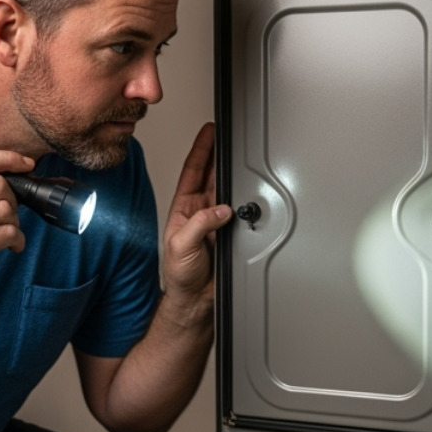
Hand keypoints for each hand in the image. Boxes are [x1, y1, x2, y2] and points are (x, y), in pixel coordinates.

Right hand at [0, 149, 32, 310]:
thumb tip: (10, 173)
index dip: (7, 158)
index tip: (26, 164)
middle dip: (12, 200)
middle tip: (8, 217)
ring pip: (6, 209)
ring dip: (14, 223)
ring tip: (6, 234)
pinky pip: (9, 232)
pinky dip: (17, 240)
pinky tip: (10, 247)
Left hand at [161, 122, 231, 313]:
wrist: (195, 300)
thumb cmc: (179, 276)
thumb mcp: (180, 246)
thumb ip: (199, 225)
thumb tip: (220, 210)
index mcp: (183, 209)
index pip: (192, 171)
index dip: (201, 150)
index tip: (209, 131)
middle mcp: (200, 212)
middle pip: (212, 174)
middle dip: (220, 153)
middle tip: (228, 135)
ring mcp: (217, 221)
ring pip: (228, 190)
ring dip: (234, 174)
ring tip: (240, 157)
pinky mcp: (232, 233)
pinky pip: (242, 211)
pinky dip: (248, 201)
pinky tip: (251, 193)